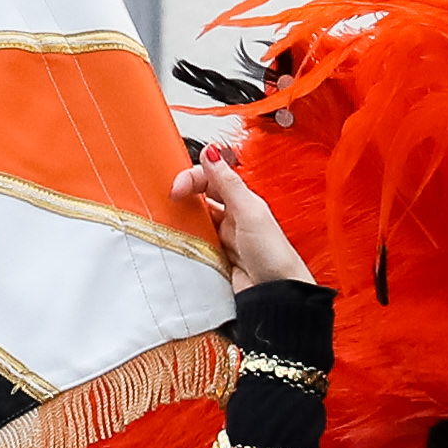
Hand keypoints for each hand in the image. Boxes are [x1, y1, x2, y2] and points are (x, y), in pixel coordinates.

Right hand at [172, 144, 312, 290]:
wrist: (278, 296)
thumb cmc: (274, 256)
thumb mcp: (249, 212)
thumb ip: (228, 183)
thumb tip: (212, 152)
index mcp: (242, 201)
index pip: (210, 179)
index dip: (191, 178)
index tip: (176, 189)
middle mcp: (232, 219)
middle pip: (201, 199)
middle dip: (184, 198)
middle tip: (169, 203)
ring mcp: (224, 240)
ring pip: (196, 223)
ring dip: (183, 222)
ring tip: (170, 223)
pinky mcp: (218, 260)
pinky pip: (196, 246)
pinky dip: (186, 244)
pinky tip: (179, 244)